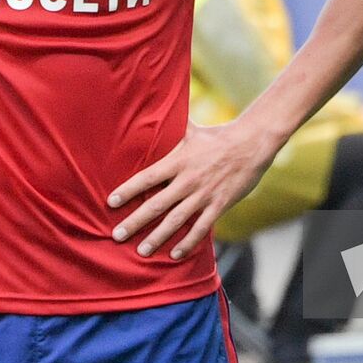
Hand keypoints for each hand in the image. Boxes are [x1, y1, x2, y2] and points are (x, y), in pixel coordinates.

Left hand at [109, 119, 277, 259]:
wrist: (252, 143)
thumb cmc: (218, 136)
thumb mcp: (192, 129)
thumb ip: (171, 126)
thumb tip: (153, 108)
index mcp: (179, 160)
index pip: (148, 177)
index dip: (128, 190)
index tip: (111, 203)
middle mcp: (188, 180)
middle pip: (157, 204)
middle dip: (136, 221)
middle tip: (117, 235)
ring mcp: (204, 194)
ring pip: (177, 220)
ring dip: (158, 237)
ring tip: (142, 251)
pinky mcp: (219, 205)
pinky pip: (202, 228)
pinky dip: (188, 242)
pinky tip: (175, 254)